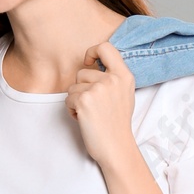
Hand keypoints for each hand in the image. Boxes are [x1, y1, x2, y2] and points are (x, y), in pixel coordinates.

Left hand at [65, 40, 137, 173]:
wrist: (115, 146)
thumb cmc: (117, 123)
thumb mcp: (124, 93)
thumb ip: (113, 77)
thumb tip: (95, 65)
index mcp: (124, 75)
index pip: (106, 47)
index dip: (92, 51)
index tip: (88, 62)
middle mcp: (112, 79)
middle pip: (82, 73)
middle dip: (82, 89)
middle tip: (94, 106)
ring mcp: (98, 89)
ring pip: (73, 87)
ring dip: (76, 100)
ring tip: (90, 114)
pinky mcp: (84, 100)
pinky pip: (68, 99)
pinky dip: (72, 110)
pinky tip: (84, 119)